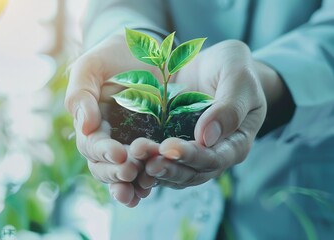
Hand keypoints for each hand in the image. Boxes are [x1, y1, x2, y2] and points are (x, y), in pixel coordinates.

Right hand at [65, 33, 158, 206]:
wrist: (147, 50)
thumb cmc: (113, 55)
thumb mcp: (91, 67)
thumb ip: (81, 94)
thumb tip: (84, 127)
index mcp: (91, 122)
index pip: (92, 145)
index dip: (103, 151)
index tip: (118, 153)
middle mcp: (108, 139)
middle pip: (105, 166)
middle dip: (116, 172)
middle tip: (130, 171)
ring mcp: (130, 144)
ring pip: (124, 173)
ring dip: (131, 184)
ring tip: (142, 189)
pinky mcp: (152, 144)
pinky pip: (147, 168)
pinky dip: (146, 182)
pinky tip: (151, 190)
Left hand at [131, 40, 275, 188]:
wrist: (210, 64)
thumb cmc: (231, 67)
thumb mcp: (238, 78)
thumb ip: (230, 107)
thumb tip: (208, 137)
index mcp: (235, 143)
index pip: (215, 158)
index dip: (192, 156)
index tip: (169, 147)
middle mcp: (213, 154)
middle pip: (192, 172)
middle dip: (169, 167)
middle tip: (148, 162)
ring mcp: (190, 153)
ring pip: (173, 172)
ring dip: (154, 169)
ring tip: (135, 159)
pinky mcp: (170, 147)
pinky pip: (158, 161)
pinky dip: (144, 163)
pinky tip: (129, 157)